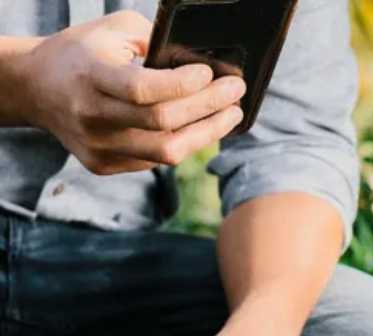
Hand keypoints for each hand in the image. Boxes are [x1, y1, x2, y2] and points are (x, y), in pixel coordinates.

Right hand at [20, 10, 244, 174]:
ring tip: (231, 114)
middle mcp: (91, 115)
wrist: (36, 88)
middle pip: (163, 122)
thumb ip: (155, 40)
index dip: (184, 85)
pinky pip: (156, 160)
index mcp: (90, 76)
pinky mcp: (103, 165)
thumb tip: (204, 62)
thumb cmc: (83, 52)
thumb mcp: (113, 31)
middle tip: (235, 92)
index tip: (211, 74)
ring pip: (167, 151)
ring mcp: (97, 146)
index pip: (144, 89)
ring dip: (207, 132)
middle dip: (209, 106)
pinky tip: (201, 126)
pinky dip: (185, 142)